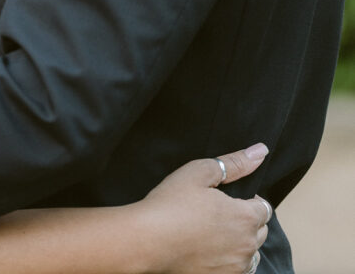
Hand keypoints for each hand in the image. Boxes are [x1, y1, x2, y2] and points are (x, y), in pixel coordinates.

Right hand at [138, 145, 270, 273]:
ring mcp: (235, 267)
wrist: (148, 241)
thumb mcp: (201, 172)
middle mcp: (246, 246)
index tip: (231, 198)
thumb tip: (260, 151)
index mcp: (245, 217)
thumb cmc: (171, 203)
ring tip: (217, 232)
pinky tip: (212, 250)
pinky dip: (231, 260)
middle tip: (221, 212)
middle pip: (261, 231)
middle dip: (248, 220)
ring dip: (242, 243)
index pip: (264, 208)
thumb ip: (235, 163)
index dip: (250, 200)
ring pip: (251, 254)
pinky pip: (238, 270)